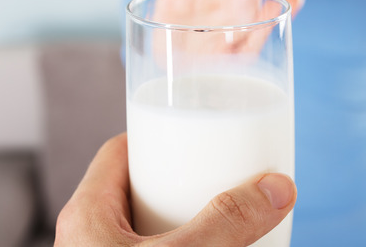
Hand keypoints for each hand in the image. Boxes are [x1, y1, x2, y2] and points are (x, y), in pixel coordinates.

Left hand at [55, 133, 296, 246]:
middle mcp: (91, 239)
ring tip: (225, 212)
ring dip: (186, 220)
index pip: (120, 152)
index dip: (157, 135)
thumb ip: (226, 224)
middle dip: (180, 179)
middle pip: (138, 189)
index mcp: (87, 214)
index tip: (196, 130)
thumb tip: (277, 187)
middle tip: (222, 173)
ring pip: (149, 229)